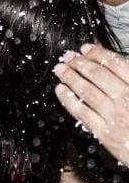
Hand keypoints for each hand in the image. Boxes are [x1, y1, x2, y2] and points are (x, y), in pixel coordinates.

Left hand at [54, 44, 128, 165]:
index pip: (117, 64)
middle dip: (80, 63)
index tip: (86, 48)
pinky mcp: (105, 134)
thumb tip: (118, 62)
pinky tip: (60, 89)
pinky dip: (68, 98)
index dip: (99, 54)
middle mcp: (128, 99)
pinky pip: (81, 112)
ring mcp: (115, 117)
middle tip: (68, 56)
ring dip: (70, 76)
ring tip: (60, 68)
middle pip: (98, 75)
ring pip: (87, 91)